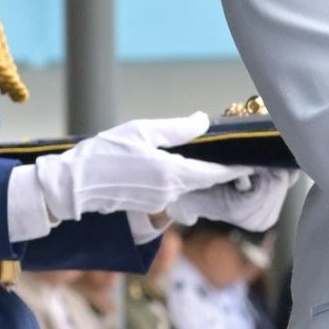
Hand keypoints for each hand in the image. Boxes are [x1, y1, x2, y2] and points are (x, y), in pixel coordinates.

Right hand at [10, 112, 291, 245]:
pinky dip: (187, 181)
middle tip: (244, 160)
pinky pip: (177, 191)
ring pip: (192, 187)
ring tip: (221, 161)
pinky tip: (189, 169)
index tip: (255, 162)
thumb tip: (203, 122)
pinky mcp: (150, 205)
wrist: (73, 185)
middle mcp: (170, 192)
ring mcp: (161, 201)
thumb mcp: (141, 131)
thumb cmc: (103, 154)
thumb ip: (176, 129)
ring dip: (206, 177)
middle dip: (226, 173)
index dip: (238, 168)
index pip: (216, 173)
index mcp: (171, 174)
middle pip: (207, 182)